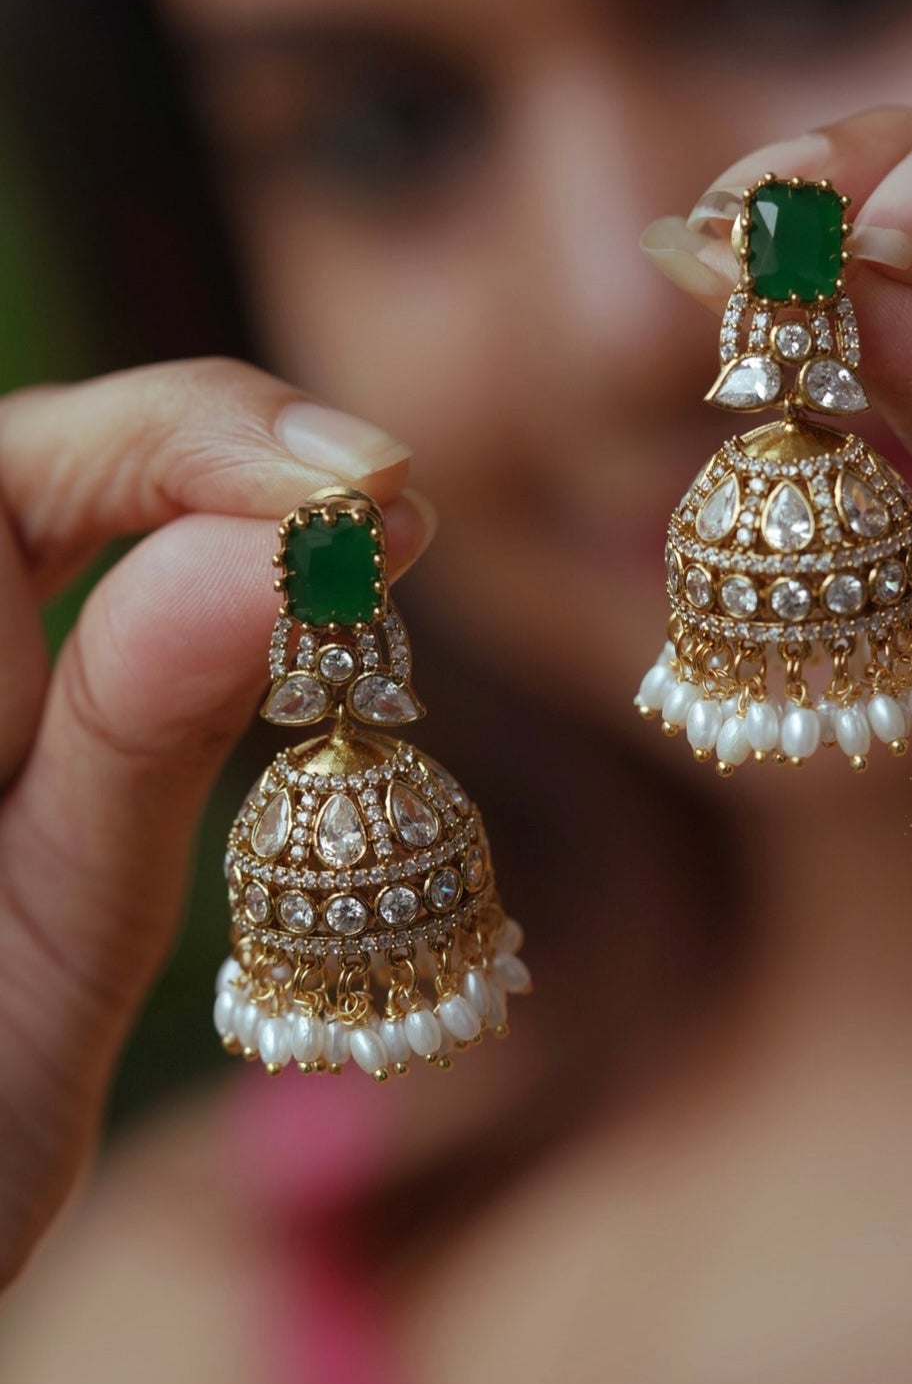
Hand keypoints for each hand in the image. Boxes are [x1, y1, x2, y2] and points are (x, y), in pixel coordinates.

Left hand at [0, 358, 430, 1285]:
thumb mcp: (47, 945)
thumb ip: (135, 736)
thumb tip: (287, 545)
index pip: (17, 461)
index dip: (200, 437)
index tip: (371, 494)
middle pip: (57, 467)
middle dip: (226, 461)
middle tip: (401, 514)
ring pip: (83, 533)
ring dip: (234, 524)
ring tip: (379, 556)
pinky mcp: (10, 759)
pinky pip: (103, 626)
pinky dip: (217, 611)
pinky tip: (305, 630)